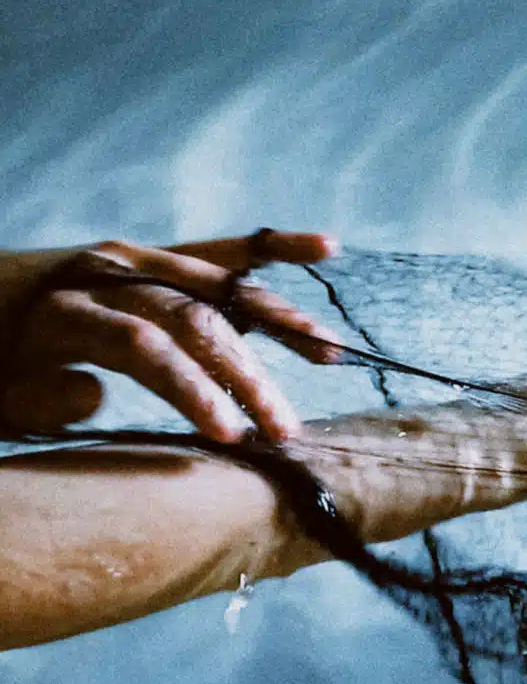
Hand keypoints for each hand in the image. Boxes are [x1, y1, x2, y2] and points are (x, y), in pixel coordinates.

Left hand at [0, 230, 342, 440]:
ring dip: (278, 322)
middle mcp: (108, 275)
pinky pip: (225, 250)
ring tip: (328, 354)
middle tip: (285, 426)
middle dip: (246, 376)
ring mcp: (138, 258)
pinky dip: (275, 250)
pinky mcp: (159, 256)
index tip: (232, 436)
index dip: (194, 389)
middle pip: (195, 322)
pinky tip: (327, 248)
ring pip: (222, 288)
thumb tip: (94, 390)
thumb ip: (41, 399)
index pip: (145, 347)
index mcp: (65, 312)